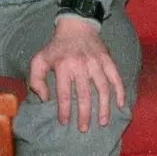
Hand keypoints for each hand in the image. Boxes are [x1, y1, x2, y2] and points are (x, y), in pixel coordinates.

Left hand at [28, 17, 124, 131]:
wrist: (77, 26)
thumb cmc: (56, 47)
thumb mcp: (38, 60)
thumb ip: (36, 80)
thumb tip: (45, 99)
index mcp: (63, 66)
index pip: (64, 94)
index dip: (64, 110)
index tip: (64, 122)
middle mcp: (81, 65)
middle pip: (84, 95)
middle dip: (85, 114)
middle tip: (84, 129)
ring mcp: (97, 62)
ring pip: (102, 88)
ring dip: (104, 107)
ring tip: (103, 122)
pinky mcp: (108, 59)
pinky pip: (116, 77)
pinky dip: (120, 91)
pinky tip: (121, 104)